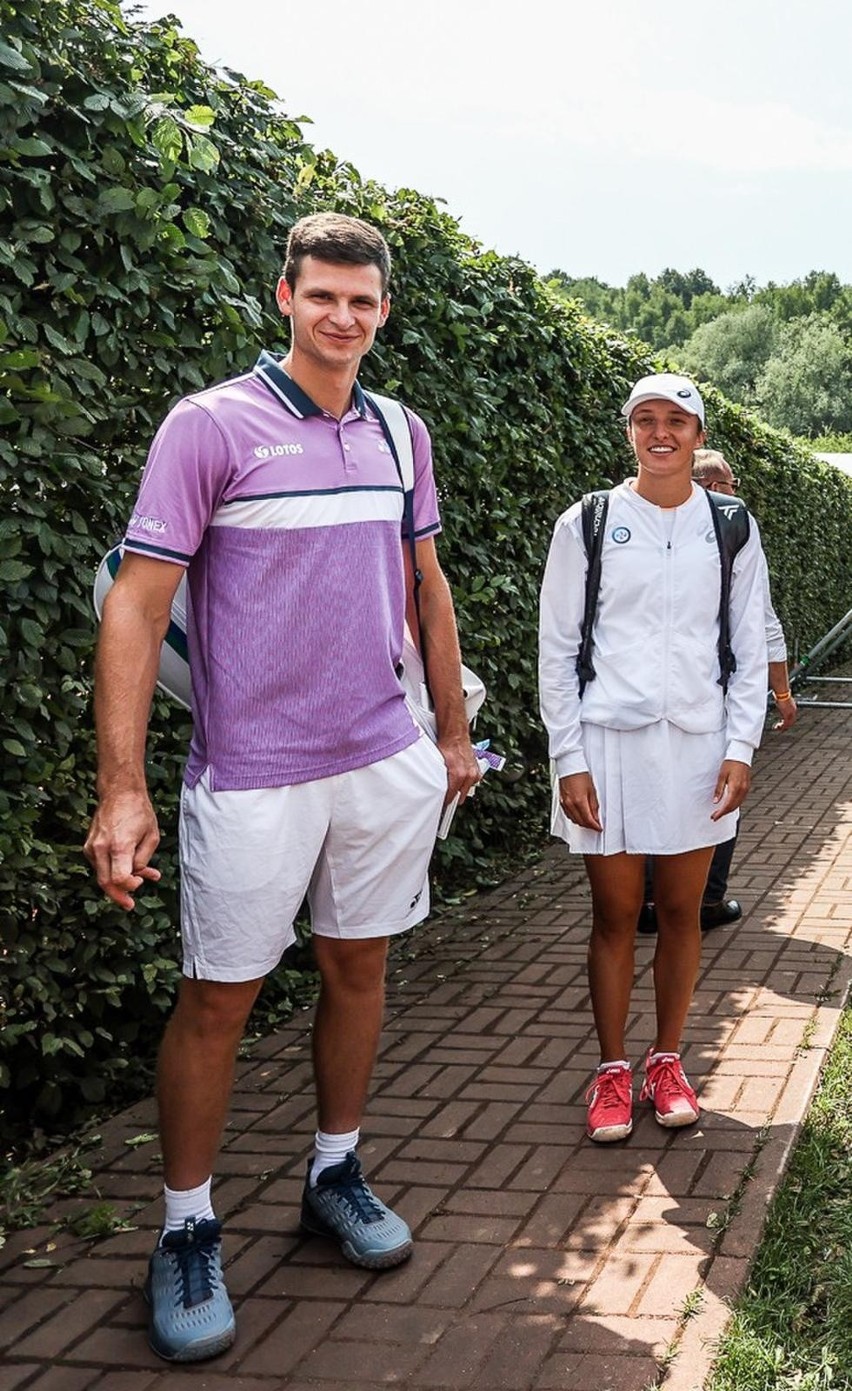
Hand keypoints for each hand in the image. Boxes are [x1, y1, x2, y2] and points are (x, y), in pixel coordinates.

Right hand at [83, 790, 161, 909]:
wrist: (119, 792)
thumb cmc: (138, 811)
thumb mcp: (151, 836)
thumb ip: (144, 860)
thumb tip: (138, 875)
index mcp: (119, 846)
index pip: (119, 879)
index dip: (130, 887)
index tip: (140, 883)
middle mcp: (101, 848)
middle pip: (105, 883)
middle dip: (119, 896)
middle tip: (130, 904)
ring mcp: (92, 847)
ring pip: (102, 875)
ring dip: (118, 881)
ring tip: (140, 877)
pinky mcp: (88, 846)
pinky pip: (99, 866)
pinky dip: (111, 870)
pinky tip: (127, 866)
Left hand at [437, 735, 481, 804]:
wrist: (455, 736)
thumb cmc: (447, 746)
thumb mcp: (439, 764)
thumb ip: (439, 777)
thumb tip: (435, 787)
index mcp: (458, 774)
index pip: (451, 795)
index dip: (446, 801)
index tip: (443, 804)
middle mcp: (468, 774)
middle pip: (461, 793)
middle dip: (454, 796)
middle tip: (448, 798)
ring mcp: (474, 771)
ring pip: (468, 787)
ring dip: (462, 788)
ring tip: (455, 789)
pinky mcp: (477, 768)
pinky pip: (473, 780)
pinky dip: (468, 780)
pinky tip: (463, 779)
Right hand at [558, 772, 602, 830]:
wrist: (569, 766)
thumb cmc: (581, 775)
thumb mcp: (592, 790)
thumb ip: (594, 805)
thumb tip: (596, 817)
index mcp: (579, 801)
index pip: (588, 820)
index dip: (595, 826)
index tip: (599, 828)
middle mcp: (570, 804)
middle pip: (580, 822)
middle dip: (589, 826)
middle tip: (596, 826)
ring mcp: (564, 804)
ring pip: (574, 820)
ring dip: (582, 823)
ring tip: (589, 822)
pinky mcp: (561, 802)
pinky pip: (568, 815)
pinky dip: (575, 818)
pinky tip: (580, 816)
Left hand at [710, 759, 750, 820]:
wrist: (740, 756)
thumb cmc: (730, 763)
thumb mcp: (721, 776)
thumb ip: (719, 790)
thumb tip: (715, 801)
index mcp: (735, 787)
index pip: (727, 805)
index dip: (720, 813)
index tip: (714, 817)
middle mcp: (742, 790)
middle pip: (733, 807)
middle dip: (723, 813)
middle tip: (714, 817)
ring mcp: (746, 789)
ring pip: (737, 805)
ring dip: (729, 810)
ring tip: (719, 812)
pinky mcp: (747, 788)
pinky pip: (741, 800)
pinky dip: (734, 805)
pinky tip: (728, 805)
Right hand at [772, 695, 797, 730]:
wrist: (782, 693)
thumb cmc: (781, 694)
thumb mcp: (781, 700)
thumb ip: (780, 702)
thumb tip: (776, 698)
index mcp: (793, 708)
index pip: (792, 717)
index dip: (788, 721)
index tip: (782, 723)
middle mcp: (793, 711)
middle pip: (791, 722)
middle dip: (786, 726)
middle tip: (780, 728)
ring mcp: (791, 713)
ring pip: (789, 724)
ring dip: (783, 727)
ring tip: (777, 728)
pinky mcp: (787, 715)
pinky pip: (786, 724)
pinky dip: (782, 727)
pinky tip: (777, 727)